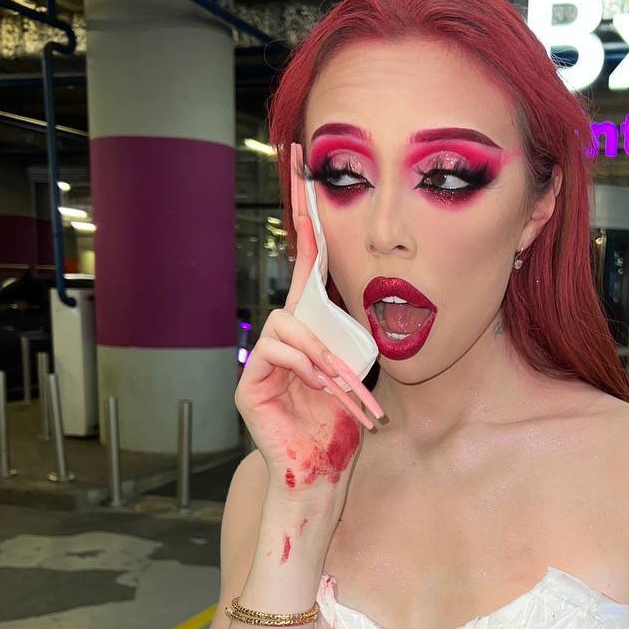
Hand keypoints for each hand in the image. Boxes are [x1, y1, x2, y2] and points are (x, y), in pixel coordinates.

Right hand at [235, 142, 383, 495]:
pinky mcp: (250, 382)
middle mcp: (284, 332)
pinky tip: (319, 388)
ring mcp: (264, 356)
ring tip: (343, 389)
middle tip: (349, 361)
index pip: (308, 255)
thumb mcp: (361, 369)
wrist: (323, 468)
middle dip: (328, 326)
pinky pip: (278, 350)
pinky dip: (306, 367)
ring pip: (290, 325)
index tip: (302, 160)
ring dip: (325, 358)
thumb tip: (378, 299)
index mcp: (313, 323)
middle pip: (299, 293)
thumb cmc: (344, 423)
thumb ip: (356, 332)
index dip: (306, 211)